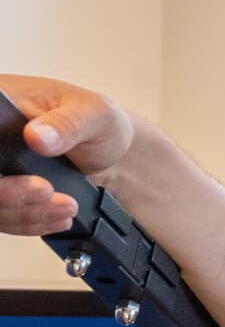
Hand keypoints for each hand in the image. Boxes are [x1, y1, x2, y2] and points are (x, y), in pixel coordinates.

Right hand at [0, 75, 136, 236]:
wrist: (112, 155)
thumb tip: (36, 136)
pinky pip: (1, 217)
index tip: (21, 176)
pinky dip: (28, 222)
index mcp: (0, 105)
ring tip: (66, 206)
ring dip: (23, 212)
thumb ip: (67, 123)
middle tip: (47, 191)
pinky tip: (57, 216)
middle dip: (7, 193)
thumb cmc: (100, 124)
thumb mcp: (95, 114)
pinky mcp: (3, 192)